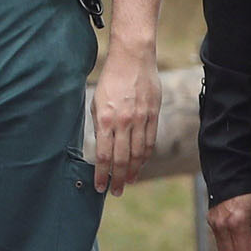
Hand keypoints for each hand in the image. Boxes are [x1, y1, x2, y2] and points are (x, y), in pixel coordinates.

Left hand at [90, 44, 161, 195]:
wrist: (133, 58)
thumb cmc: (111, 79)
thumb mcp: (97, 102)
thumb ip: (100, 126)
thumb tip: (102, 149)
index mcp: (106, 119)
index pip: (104, 155)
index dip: (102, 174)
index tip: (99, 187)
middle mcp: (125, 122)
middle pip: (122, 159)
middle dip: (118, 178)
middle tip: (115, 192)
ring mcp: (141, 119)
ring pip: (138, 153)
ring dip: (133, 170)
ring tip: (128, 182)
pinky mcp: (153, 114)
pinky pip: (150, 141)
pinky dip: (145, 156)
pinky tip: (140, 164)